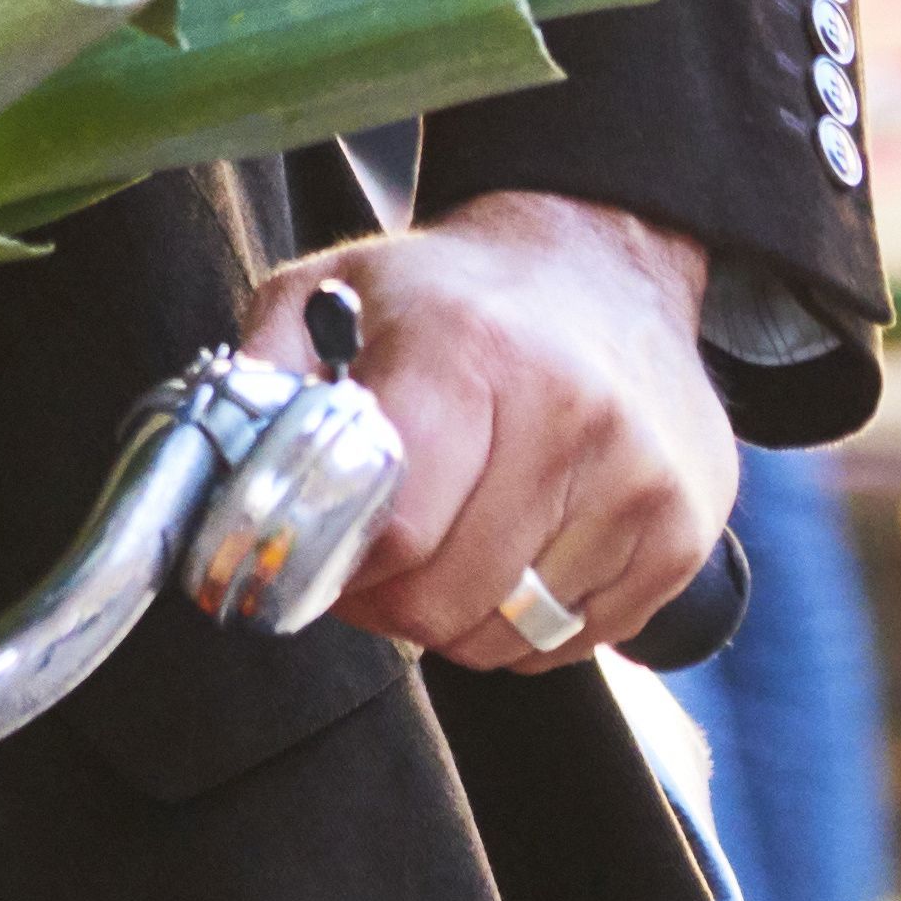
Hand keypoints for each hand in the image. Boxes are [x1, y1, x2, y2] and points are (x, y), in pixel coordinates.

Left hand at [238, 191, 728, 669]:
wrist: (605, 258)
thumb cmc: (456, 290)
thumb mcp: (331, 290)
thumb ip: (262, 379)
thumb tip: (214, 484)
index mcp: (475, 351)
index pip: (398, 531)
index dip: (337, 564)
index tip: (316, 548)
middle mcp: (576, 414)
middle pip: (445, 600)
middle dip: (385, 600)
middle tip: (371, 558)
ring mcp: (644, 480)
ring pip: (507, 635)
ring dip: (455, 617)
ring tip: (445, 544)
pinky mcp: (686, 531)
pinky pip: (573, 642)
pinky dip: (525, 625)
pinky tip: (512, 551)